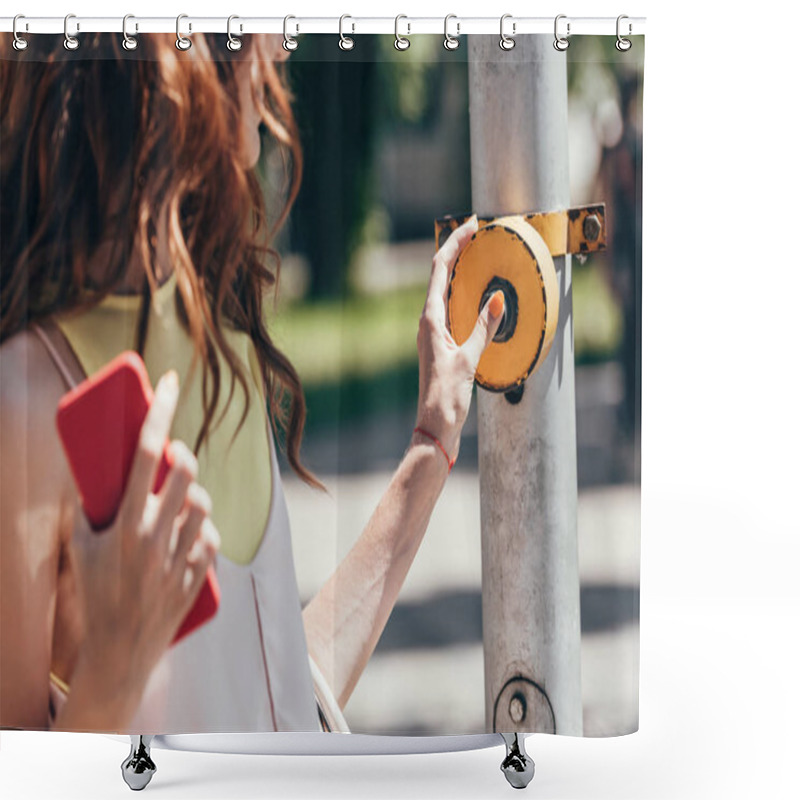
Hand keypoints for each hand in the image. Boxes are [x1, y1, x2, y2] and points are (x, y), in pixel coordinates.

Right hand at [68, 370, 220, 712]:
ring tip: (178, 500)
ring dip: (193, 494)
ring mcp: (181, 556)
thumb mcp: (79, 545)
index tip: (169, 382)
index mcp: (125, 524)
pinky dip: (203, 530)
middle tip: (174, 456)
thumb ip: (85, 505)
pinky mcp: (199, 574)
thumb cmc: (94, 591)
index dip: (160, 412)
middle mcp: (156, 537)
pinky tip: (189, 533)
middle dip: (183, 454)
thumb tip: (91, 469)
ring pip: (204, 504)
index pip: (145, 453)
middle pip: (187, 473)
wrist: (118, 649)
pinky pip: (212, 537)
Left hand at [415, 216, 505, 464]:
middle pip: (439, 275)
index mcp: (430, 320)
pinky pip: (448, 307)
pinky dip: (460, 292)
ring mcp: (431, 332)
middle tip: (474, 232)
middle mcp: (427, 322)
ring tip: (474, 253)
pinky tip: (471, 293)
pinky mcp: (438, 343)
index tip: (470, 225)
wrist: (434, 425)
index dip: (455, 244)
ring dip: (456, 270)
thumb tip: (497, 299)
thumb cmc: (446, 397)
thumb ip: (484, 328)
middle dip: (456, 251)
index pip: (440, 269)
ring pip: (442, 290)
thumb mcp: (469, 359)